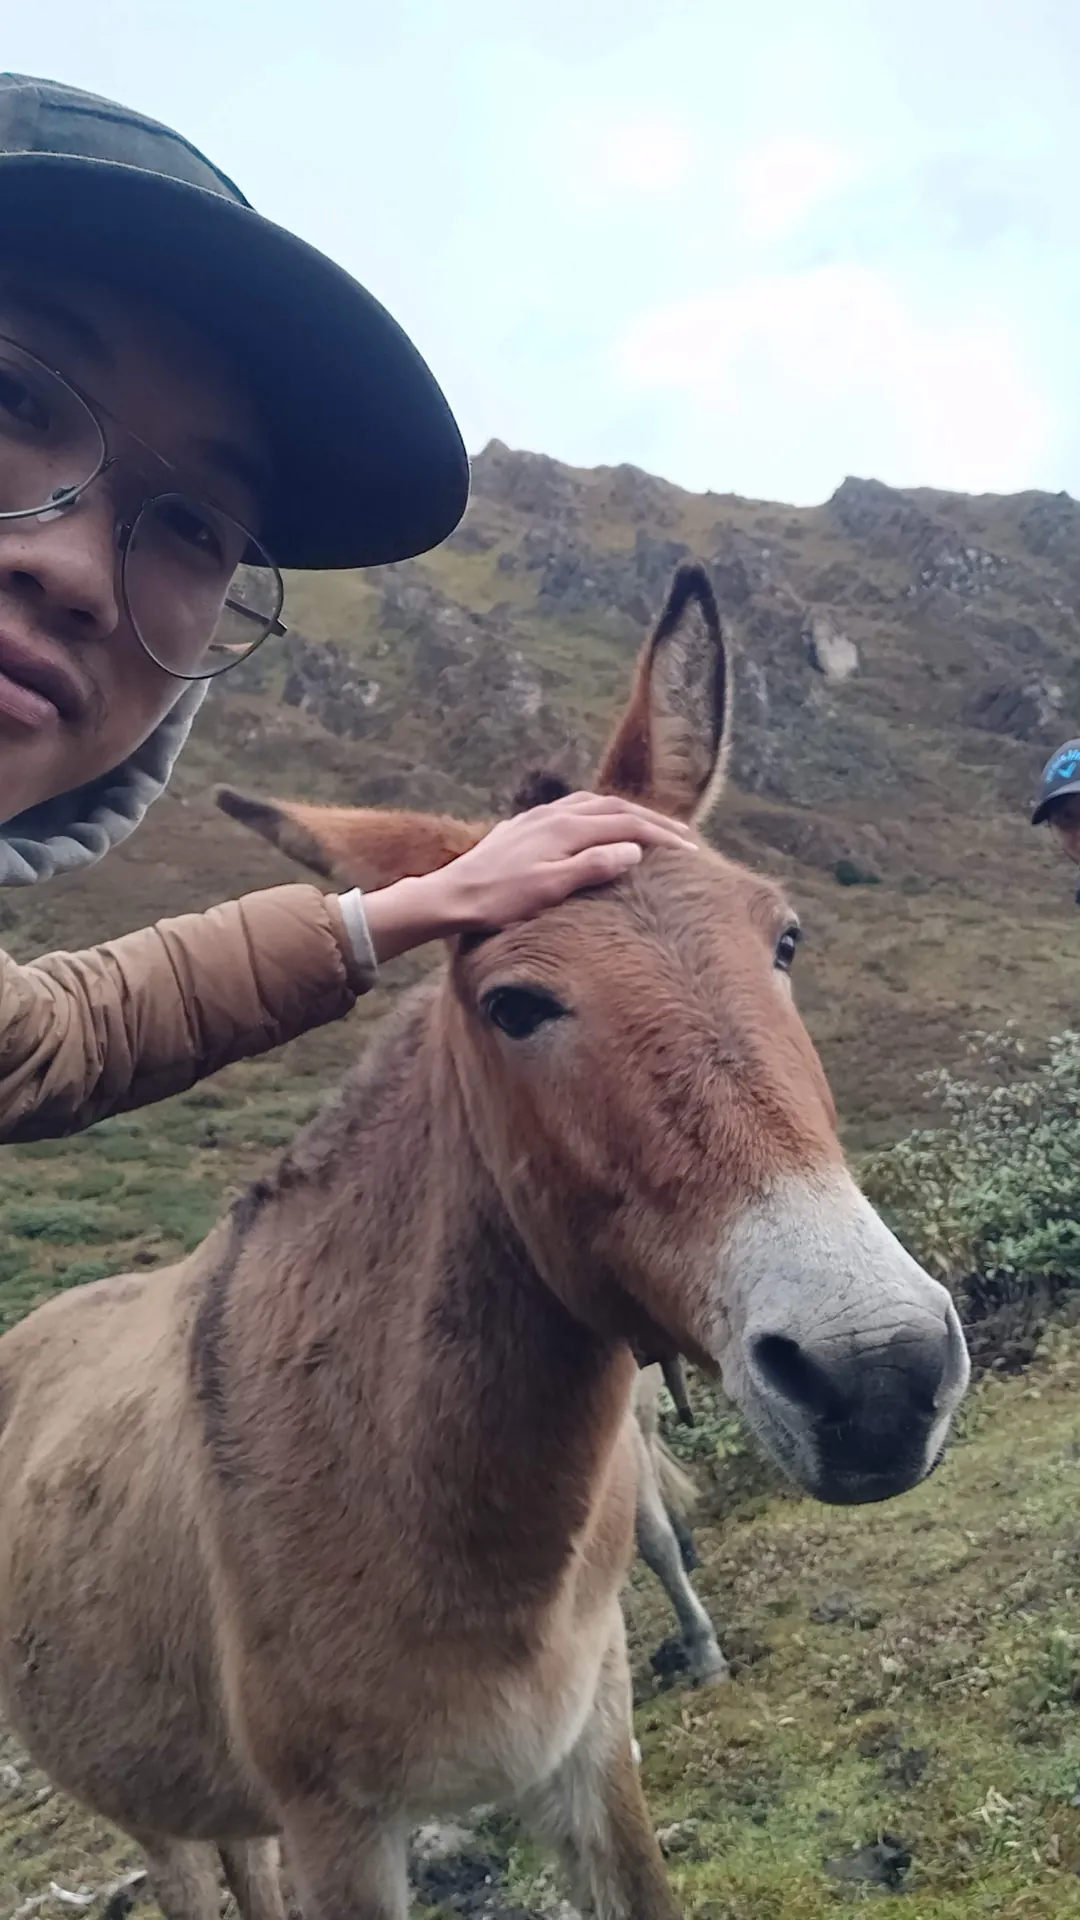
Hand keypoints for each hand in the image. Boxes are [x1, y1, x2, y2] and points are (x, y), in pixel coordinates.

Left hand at [361, 792, 695, 961]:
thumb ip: (593, 866)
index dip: (661, 835)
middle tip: (683, 836)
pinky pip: (571, 807)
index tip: (690, 850)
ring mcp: (537, 817)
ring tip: (648, 826)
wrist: (449, 896)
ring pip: (592, 803)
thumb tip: (634, 850)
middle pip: (614, 807)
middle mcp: (554, 814)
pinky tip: (596, 824)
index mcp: (566, 828)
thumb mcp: (550, 888)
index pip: (627, 823)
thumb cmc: (498, 901)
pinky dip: (597, 812)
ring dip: (625, 812)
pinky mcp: (523, 826)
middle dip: (652, 820)